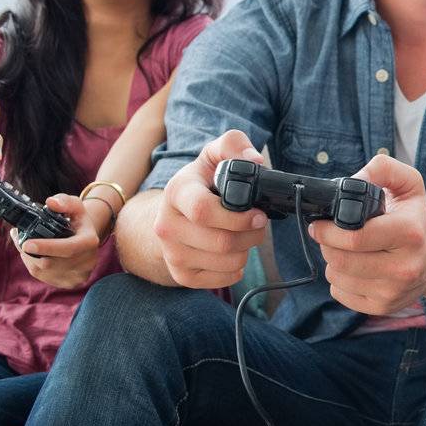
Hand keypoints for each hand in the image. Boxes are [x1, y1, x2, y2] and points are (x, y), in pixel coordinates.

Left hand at [16, 194, 109, 288]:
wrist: (87, 240)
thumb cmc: (78, 221)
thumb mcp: (75, 205)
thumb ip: (64, 201)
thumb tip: (51, 203)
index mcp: (89, 242)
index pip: (68, 248)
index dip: (46, 247)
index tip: (27, 243)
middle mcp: (86, 262)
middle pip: (50, 263)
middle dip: (30, 252)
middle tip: (19, 238)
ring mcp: (78, 275)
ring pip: (43, 271)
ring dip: (29, 258)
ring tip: (24, 244)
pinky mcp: (70, 283)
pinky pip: (43, 277)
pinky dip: (32, 265)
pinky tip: (32, 255)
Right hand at [154, 130, 268, 289]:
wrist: (173, 214)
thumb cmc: (201, 183)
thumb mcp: (213, 156)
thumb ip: (233, 145)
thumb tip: (254, 160)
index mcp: (176, 193)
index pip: (203, 211)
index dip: (238, 217)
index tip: (259, 214)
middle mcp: (167, 225)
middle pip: (221, 242)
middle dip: (251, 234)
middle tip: (258, 224)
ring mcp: (172, 253)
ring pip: (226, 262)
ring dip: (247, 250)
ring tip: (245, 235)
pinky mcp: (181, 274)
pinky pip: (222, 279)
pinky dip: (237, 268)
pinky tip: (233, 253)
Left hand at [310, 154, 425, 314]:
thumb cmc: (415, 219)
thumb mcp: (409, 184)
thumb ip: (383, 170)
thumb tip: (354, 181)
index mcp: (410, 233)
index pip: (355, 237)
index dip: (328, 230)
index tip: (319, 224)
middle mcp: (405, 267)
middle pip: (341, 259)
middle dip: (328, 244)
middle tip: (332, 234)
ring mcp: (393, 291)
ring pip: (337, 277)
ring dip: (333, 261)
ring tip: (348, 250)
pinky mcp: (383, 307)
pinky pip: (340, 294)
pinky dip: (340, 280)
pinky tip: (355, 268)